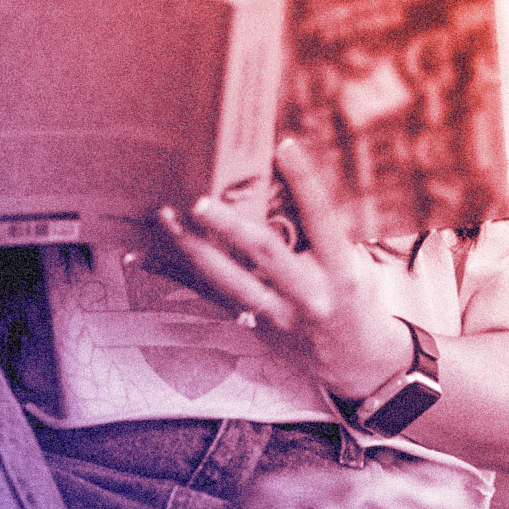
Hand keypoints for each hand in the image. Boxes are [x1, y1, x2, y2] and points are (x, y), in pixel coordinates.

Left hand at [155, 136, 414, 399]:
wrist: (360, 362)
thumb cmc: (353, 297)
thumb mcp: (351, 263)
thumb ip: (316, 230)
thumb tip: (277, 182)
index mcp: (341, 269)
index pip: (321, 218)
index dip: (304, 182)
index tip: (283, 147)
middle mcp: (310, 294)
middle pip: (265, 253)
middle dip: (231, 226)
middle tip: (201, 200)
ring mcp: (280, 315)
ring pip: (230, 281)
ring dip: (194, 249)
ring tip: (167, 219)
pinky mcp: (257, 327)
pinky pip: (213, 298)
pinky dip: (178, 276)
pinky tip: (149, 257)